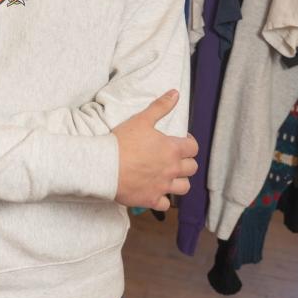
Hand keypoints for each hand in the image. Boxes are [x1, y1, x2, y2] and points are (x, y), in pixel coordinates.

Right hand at [113, 90, 197, 211]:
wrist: (104, 165)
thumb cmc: (122, 141)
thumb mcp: (142, 119)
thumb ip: (160, 106)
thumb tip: (175, 93)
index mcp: (172, 149)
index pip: (193, 148)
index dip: (189, 144)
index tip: (180, 142)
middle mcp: (172, 169)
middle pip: (192, 168)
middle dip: (186, 162)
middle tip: (174, 158)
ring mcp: (162, 186)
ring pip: (184, 187)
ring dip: (179, 182)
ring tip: (169, 176)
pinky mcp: (151, 200)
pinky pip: (165, 204)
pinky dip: (162, 199)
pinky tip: (155, 191)